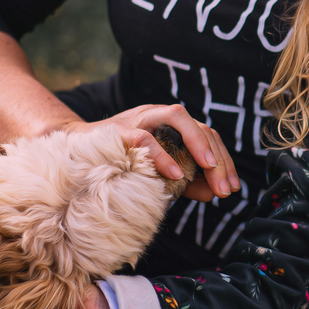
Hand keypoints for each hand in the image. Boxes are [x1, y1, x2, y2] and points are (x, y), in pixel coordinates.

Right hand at [64, 103, 239, 201]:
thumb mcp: (160, 173)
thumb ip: (188, 181)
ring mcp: (140, 117)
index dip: (225, 161)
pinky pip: (145, 136)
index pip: (209, 135)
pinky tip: (175, 175)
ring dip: (198, 143)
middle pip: (200, 126)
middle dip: (217, 158)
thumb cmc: (121, 161)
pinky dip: (162, 155)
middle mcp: (160, 114)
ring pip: (178, 116)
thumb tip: (215, 193)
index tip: (232, 188)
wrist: (76, 152)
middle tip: (225, 188)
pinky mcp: (120, 130)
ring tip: (209, 169)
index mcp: (172, 125)